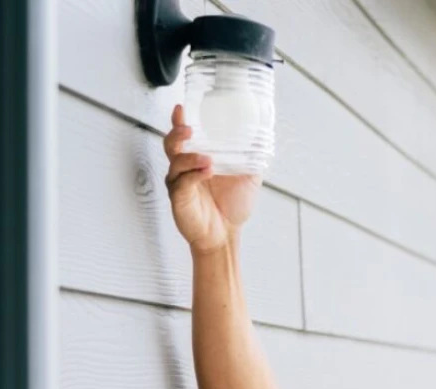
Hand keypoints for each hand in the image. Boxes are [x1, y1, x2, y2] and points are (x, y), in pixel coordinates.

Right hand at [163, 104, 260, 254]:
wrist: (226, 233)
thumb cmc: (231, 205)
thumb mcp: (248, 177)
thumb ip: (251, 158)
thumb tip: (263, 139)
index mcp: (197, 158)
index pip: (185, 136)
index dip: (179, 121)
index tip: (182, 108)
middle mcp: (184, 168)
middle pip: (171, 144)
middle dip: (177, 134)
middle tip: (189, 128)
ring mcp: (179, 182)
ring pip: (176, 162)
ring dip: (191, 157)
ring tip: (208, 159)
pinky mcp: (179, 198)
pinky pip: (182, 182)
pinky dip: (194, 174)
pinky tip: (207, 171)